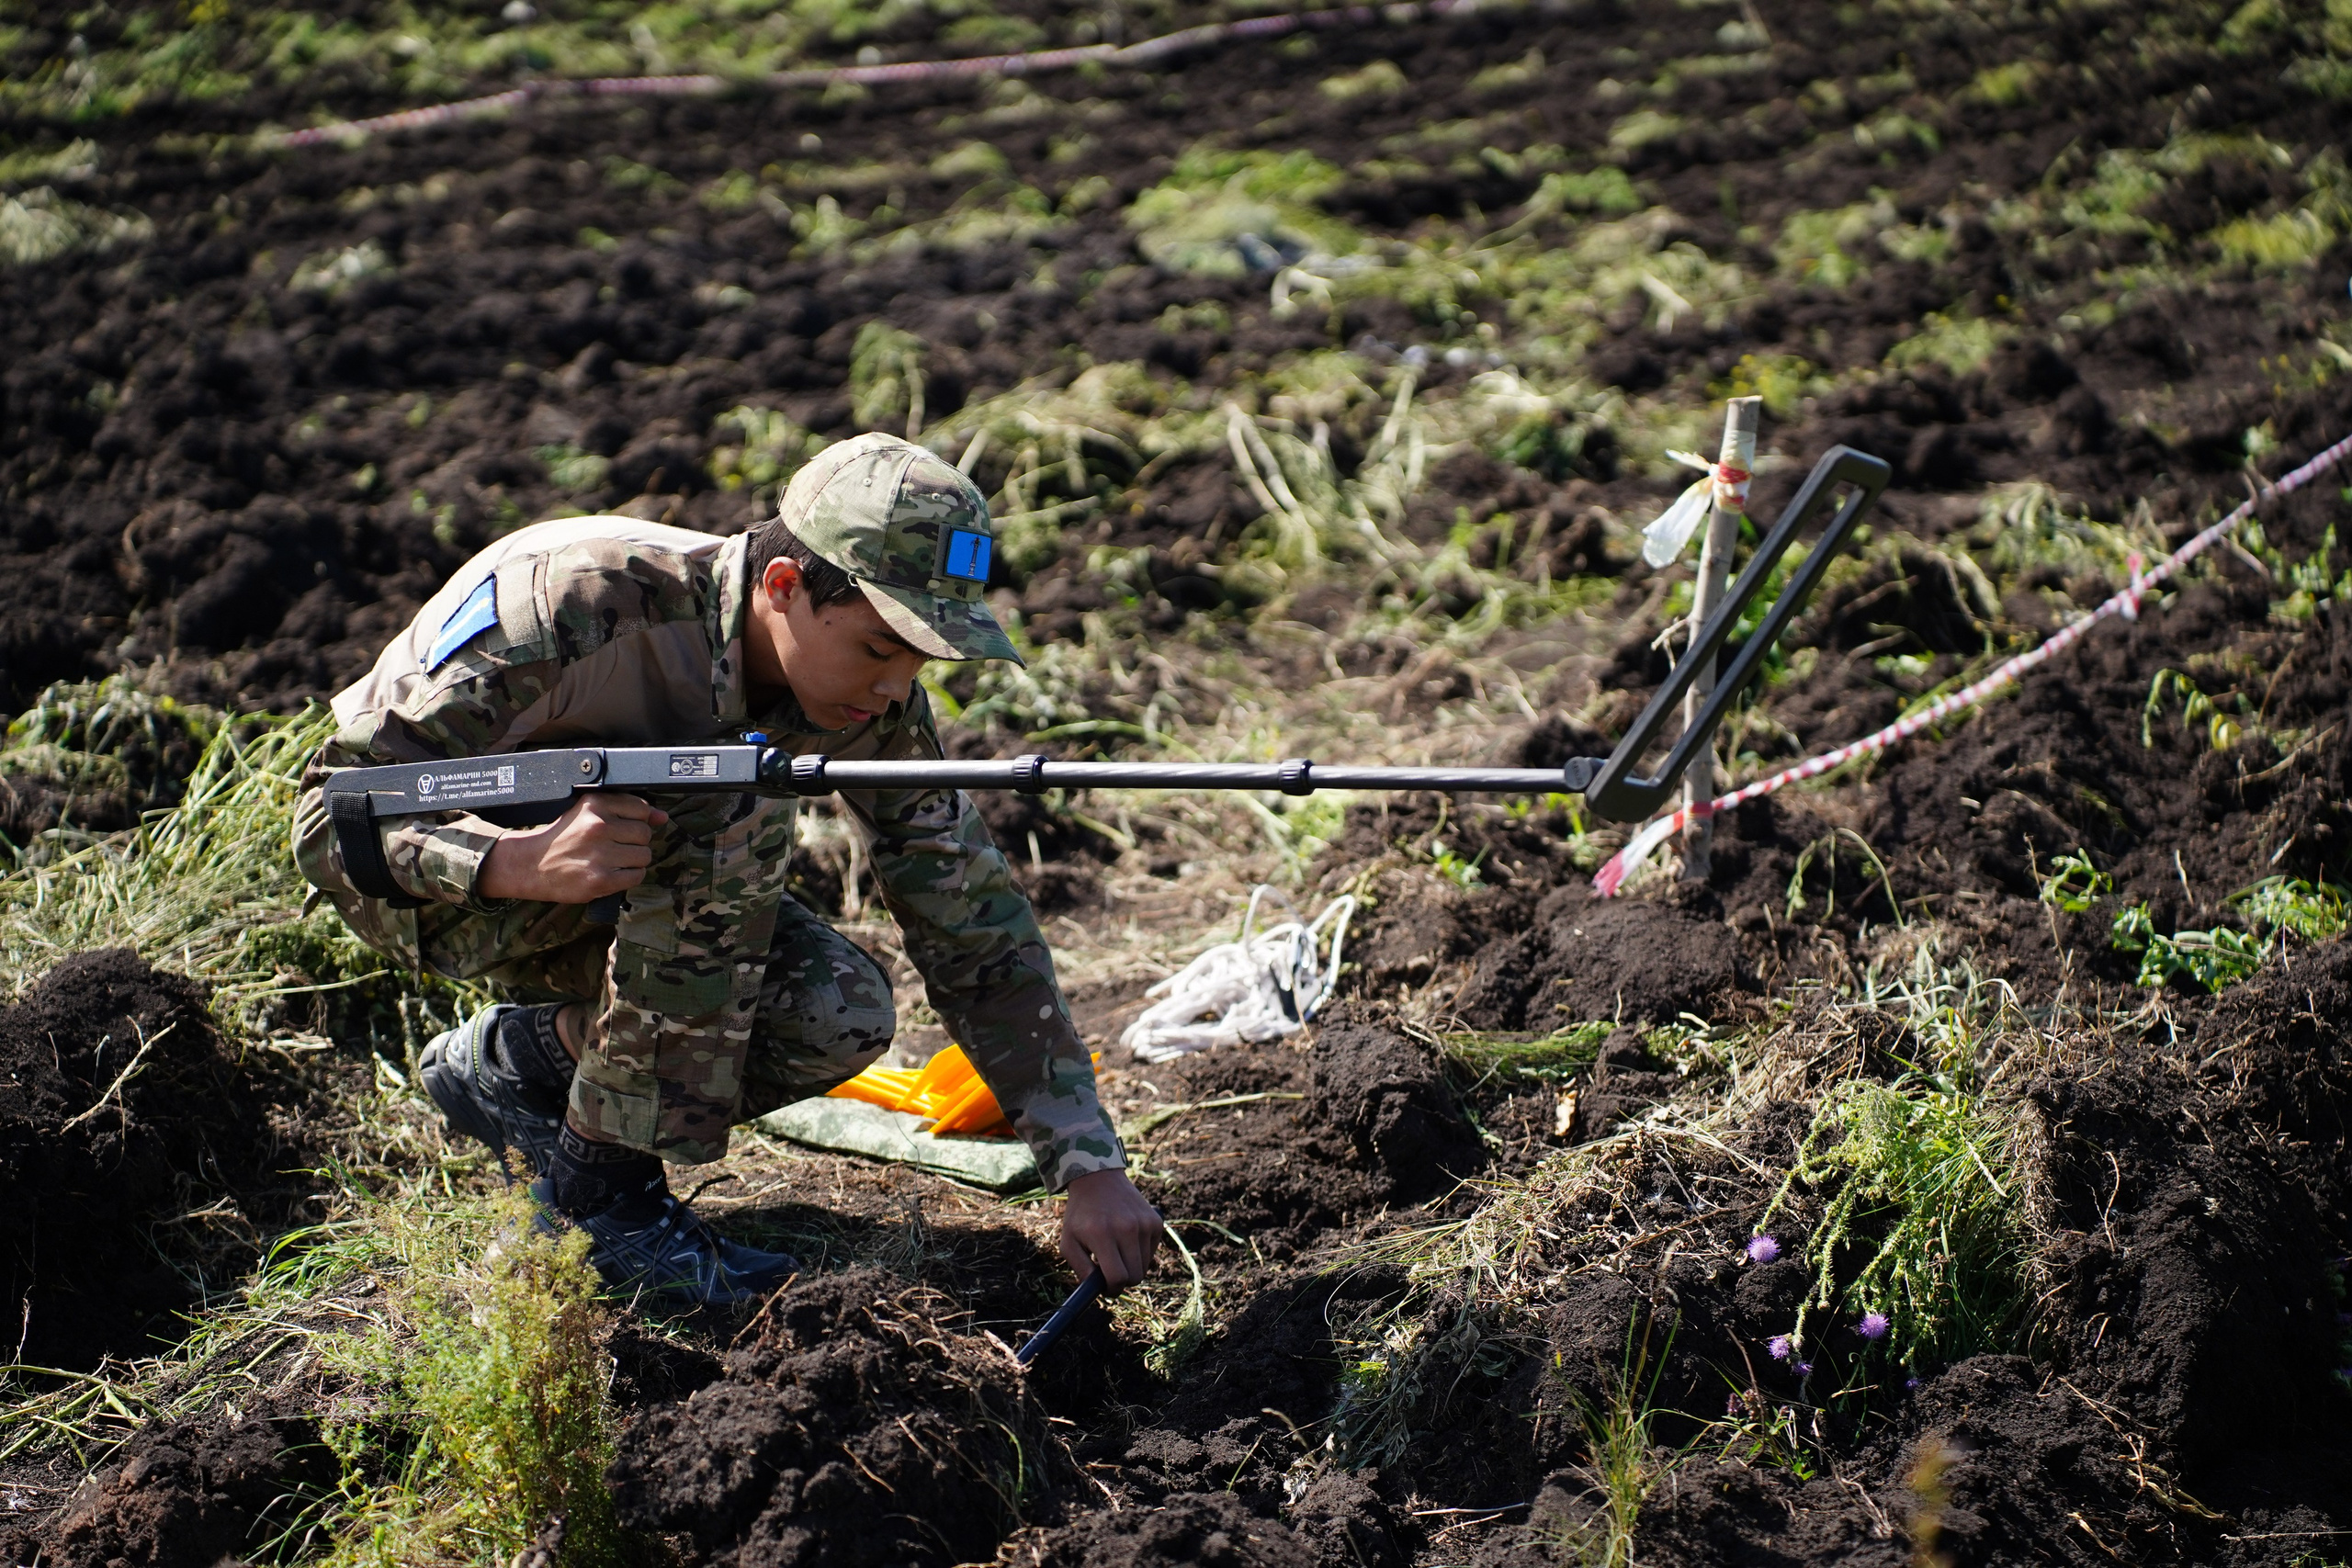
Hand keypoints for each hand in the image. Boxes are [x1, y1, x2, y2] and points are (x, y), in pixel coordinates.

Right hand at [478, 794, 668, 903]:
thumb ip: (626, 809)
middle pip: (645, 834)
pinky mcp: (600, 879)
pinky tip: (612, 873)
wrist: (531, 865)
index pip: (641, 808)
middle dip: (635, 842)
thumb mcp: (588, 813)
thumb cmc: (563, 838)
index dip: (638, 820)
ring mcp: (600, 855)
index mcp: (595, 805)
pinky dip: (629, 876)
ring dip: (634, 860)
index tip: (625, 828)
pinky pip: (636, 876)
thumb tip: (662, 817)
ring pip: (644, 856)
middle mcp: (598, 827)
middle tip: (615, 846)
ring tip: (613, 860)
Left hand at [1059, 1169, 1163, 1290]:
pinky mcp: (1156, 1222)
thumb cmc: (1080, 1216)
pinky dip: (1140, 1254)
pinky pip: (1151, 1253)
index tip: (1105, 1287)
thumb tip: (1097, 1290)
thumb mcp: (1068, 1241)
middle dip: (1122, 1281)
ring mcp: (1144, 1224)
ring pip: (1144, 1267)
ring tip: (1116, 1252)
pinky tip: (1127, 1240)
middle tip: (1111, 1273)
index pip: (1118, 1277)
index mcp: (1102, 1234)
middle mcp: (1127, 1228)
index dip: (1112, 1289)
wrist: (1098, 1180)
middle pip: (1135, 1277)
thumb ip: (1080, 1269)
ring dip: (1131, 1267)